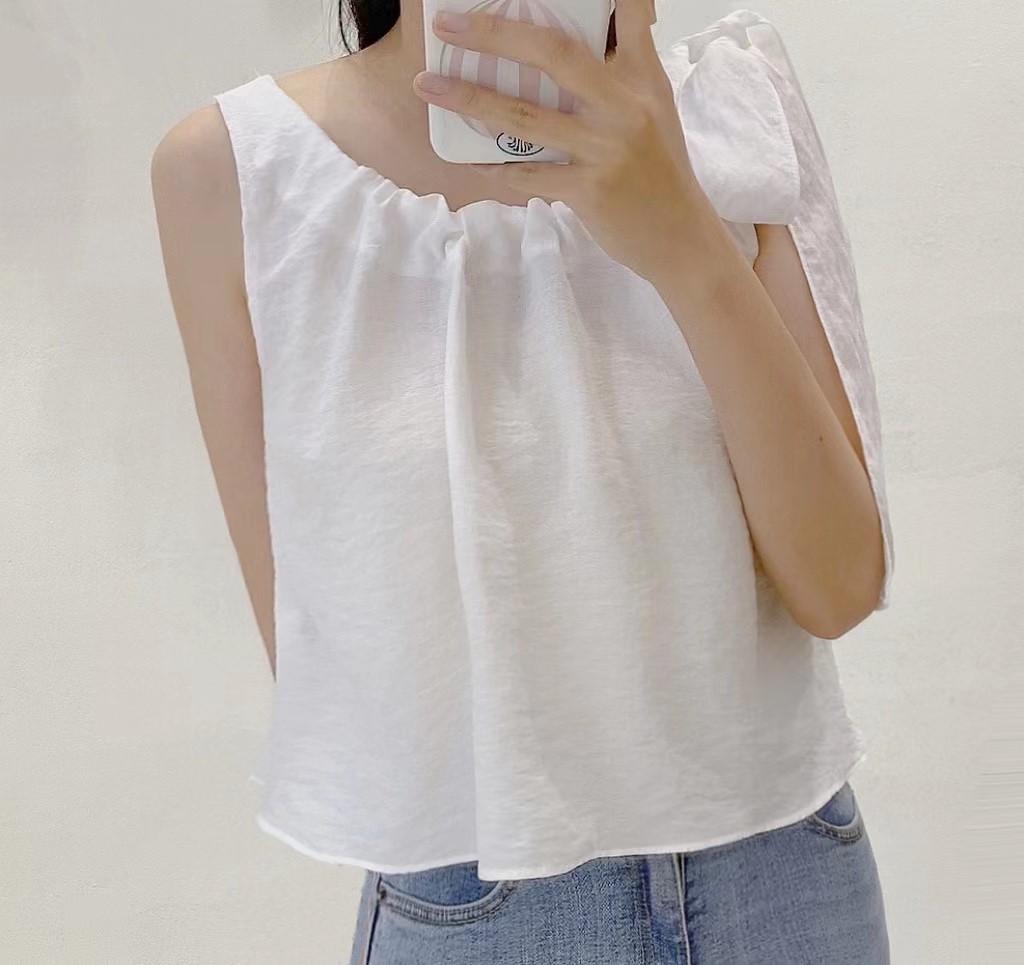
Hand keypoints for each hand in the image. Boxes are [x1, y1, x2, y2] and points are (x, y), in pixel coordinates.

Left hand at [413, 0, 707, 283]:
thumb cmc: (660, 172)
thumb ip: (626, 69)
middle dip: (495, 33)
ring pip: (526, 116)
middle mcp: (625, 106)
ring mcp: (606, 149)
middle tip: (448, 27)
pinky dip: (494, 165)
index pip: (625, 14)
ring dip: (470, 99)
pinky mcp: (590, 190)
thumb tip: (597, 31)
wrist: (681, 238)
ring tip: (430, 87)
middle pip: (554, 54)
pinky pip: (528, 173)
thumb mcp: (655, 109)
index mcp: (642, 78)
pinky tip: (468, 158)